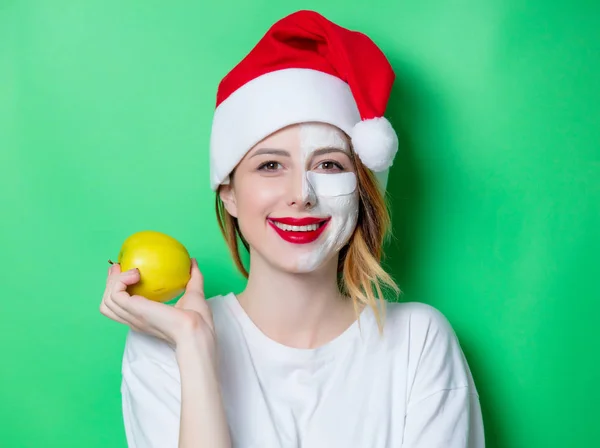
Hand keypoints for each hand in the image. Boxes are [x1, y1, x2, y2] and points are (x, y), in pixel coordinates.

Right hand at [99, 258, 215, 351]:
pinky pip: (115, 294)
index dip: (118, 289)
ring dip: (114, 281)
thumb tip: (193, 261)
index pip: (122, 307)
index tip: (125, 271)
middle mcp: (135, 319)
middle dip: (109, 284)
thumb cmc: (198, 319)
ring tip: (126, 269)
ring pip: (108, 300)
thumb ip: (193, 277)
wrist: (197, 329)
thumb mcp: (194, 293)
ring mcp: (132, 316)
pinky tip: (136, 274)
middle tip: (119, 267)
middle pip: (108, 304)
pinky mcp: (134, 309)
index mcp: (145, 318)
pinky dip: (121, 281)